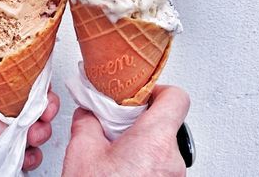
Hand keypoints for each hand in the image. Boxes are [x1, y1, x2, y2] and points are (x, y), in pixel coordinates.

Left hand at [0, 76, 59, 175]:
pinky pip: (12, 160)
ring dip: (35, 137)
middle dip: (39, 114)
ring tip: (32, 141)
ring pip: (23, 135)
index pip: (8, 85)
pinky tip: (23, 159)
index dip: (32, 89)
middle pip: (23, 110)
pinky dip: (24, 160)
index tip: (44, 99)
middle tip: (39, 123)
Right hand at [62, 85, 189, 176]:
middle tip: (119, 125)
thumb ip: (87, 122)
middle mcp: (171, 161)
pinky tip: (120, 169)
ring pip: (163, 147)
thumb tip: (88, 112)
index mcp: (154, 142)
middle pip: (167, 123)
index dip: (158, 90)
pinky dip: (143, 162)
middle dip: (140, 121)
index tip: (139, 95)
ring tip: (115, 152)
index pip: (176, 98)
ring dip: (141, 144)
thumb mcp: (81, 154)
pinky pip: (161, 166)